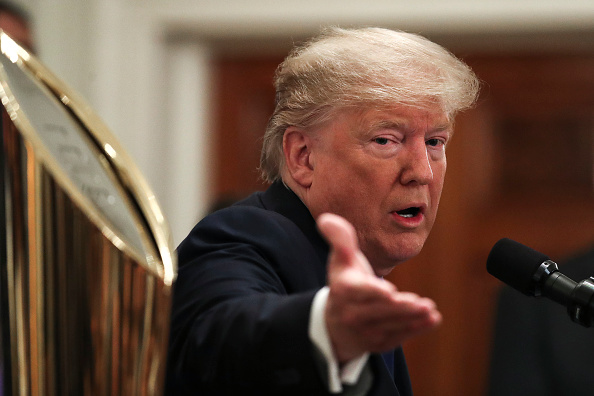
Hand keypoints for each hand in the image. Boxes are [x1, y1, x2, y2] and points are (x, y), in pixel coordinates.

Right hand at [317, 213, 441, 362]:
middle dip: (401, 308)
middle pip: (379, 310)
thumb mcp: (340, 261)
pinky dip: (416, 329)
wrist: (334, 325)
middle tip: (422, 303)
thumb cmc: (344, 284)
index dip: (374, 292)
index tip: (391, 291)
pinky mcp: (378, 343)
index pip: (358, 291)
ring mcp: (365, 331)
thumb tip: (326, 219)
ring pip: (390, 325)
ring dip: (411, 319)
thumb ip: (340, 239)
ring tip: (430, 311)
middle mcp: (351, 313)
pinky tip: (432, 320)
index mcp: (343, 290)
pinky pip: (397, 337)